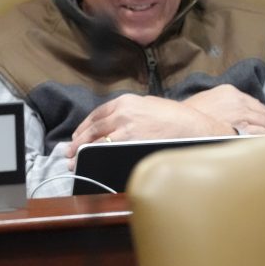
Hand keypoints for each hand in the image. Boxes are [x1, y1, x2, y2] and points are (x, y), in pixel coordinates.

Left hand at [67, 94, 232, 169]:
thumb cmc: (174, 117)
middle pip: (93, 129)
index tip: (76, 137)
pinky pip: (108, 152)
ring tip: (75, 162)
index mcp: (125, 102)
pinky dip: (96, 158)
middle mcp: (122, 114)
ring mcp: (126, 130)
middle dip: (78, 142)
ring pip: (96, 142)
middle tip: (69, 152)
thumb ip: (126, 111)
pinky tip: (91, 164)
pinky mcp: (131, 144)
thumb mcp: (147, 105)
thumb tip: (109, 125)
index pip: (96, 115)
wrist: (195, 127)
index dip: (83, 127)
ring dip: (82, 152)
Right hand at [183, 84, 264, 134]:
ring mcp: (242, 110)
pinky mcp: (243, 123)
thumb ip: (220, 102)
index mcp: (229, 91)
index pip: (252, 101)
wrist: (185, 121)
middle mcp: (238, 98)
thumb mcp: (205, 100)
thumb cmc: (190, 114)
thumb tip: (228, 109)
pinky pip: (262, 128)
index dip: (258, 111)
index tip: (261, 118)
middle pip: (261, 109)